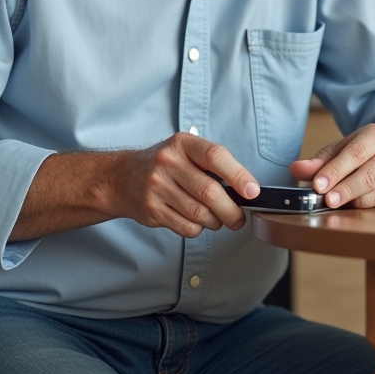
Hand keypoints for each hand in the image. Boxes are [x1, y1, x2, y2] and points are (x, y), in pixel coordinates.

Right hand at [103, 133, 259, 237]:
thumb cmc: (165, 165)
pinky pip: (187, 227)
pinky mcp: (152, 210)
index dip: (238, 175)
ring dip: (216, 222)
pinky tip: (197, 222)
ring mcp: (157, 187)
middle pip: (210, 192)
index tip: (252, 192)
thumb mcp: (185, 152)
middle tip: (239, 219)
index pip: (215, 156)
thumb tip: (246, 190)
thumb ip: (213, 165)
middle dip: (231, 210)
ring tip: (217, 219)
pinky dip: (199, 229)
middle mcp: (167, 162)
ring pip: (200, 214)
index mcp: (182, 144)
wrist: (122, 178)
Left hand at [289, 124, 374, 208]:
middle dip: (344, 190)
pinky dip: (364, 207)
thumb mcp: (342, 150)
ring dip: (353, 201)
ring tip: (337, 203)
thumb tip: (296, 169)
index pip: (354, 154)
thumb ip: (319, 161)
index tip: (318, 185)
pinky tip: (353, 205)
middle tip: (327, 200)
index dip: (335, 171)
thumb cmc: (365, 152)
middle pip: (367, 175)